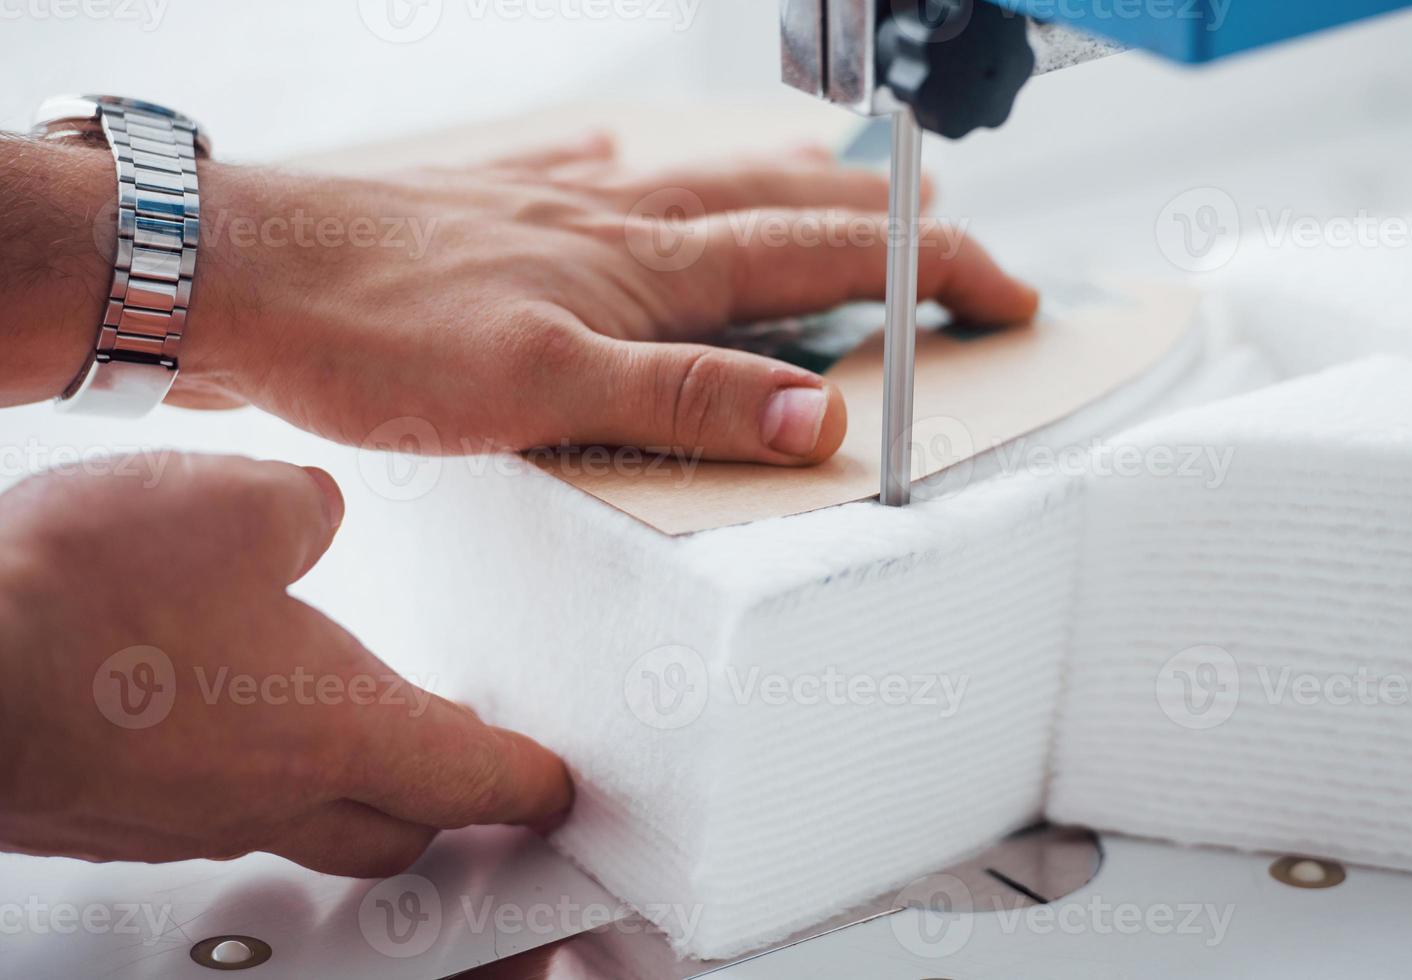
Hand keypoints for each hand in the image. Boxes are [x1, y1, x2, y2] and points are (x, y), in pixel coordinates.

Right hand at [0, 453, 570, 875]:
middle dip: (443, 796)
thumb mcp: (233, 505)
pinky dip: (239, 773)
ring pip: (301, 825)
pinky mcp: (111, 818)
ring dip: (339, 785)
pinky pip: (209, 811)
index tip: (557, 787)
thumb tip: (310, 518)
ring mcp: (185, 821)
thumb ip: (302, 513)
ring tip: (338, 727)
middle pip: (398, 826)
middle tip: (460, 756)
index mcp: (341, 730)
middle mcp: (273, 797)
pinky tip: (207, 711)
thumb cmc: (79, 604)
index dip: (530, 781)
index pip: (476, 778)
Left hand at [175, 135, 1039, 462]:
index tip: (1012, 294)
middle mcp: (616, 223)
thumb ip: (687, 401)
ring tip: (830, 180)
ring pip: (700, 189)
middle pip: (782, 204)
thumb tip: (822, 413)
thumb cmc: (375, 331)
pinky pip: (593, 184)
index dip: (933, 273)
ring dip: (782, 189)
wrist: (230, 274)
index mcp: (650, 267)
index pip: (829, 258)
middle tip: (946, 227)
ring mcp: (553, 209)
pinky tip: (624, 162)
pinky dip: (638, 176)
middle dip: (882, 220)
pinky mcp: (490, 214)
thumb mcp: (548, 391)